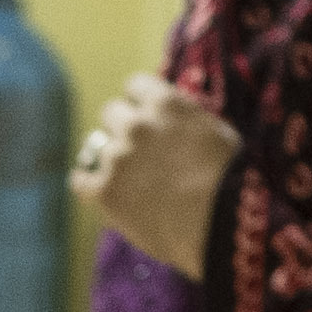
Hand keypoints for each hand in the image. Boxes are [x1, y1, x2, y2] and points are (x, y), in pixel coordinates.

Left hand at [81, 83, 237, 279]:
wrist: (222, 226)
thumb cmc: (231, 182)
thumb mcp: (216, 133)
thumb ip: (185, 119)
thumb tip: (171, 117)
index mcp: (167, 104)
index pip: (136, 85)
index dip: (140, 102)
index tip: (144, 116)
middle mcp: (137, 125)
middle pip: (111, 112)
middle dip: (122, 127)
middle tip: (137, 150)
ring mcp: (118, 158)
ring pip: (96, 146)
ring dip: (110, 157)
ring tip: (129, 178)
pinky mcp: (105, 191)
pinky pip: (80, 180)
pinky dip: (88, 184)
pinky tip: (99, 190)